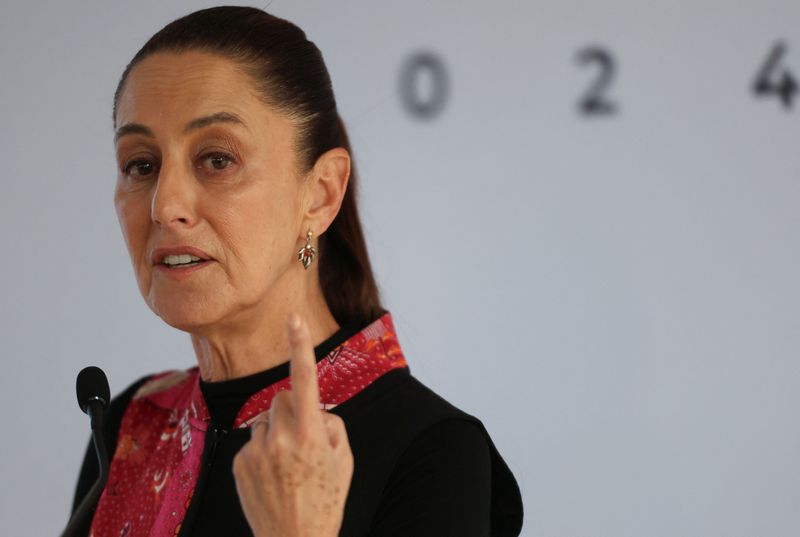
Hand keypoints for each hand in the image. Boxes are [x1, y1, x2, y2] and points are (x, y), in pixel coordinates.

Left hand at [232, 313, 353, 536]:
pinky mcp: (239, 463)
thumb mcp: (345, 459)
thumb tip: (311, 409)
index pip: (304, 380)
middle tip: (305, 442)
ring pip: (265, 419)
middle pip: (281, 398)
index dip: (300, 346)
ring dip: (277, 432)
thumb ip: (330, 424)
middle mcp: (280, 438)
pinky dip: (263, 451)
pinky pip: (252, 441)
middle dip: (293, 409)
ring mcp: (256, 451)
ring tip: (288, 466)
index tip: (294, 318)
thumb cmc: (327, 500)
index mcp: (311, 434)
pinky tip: (273, 476)